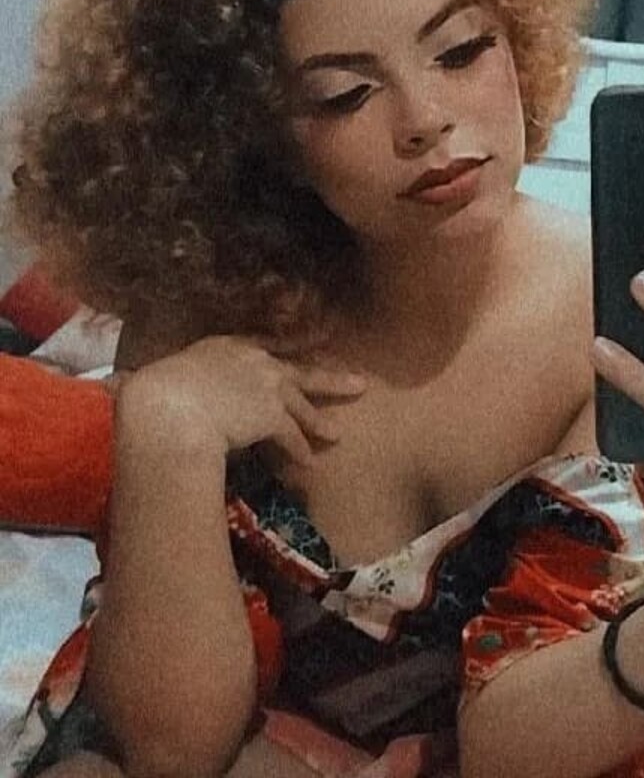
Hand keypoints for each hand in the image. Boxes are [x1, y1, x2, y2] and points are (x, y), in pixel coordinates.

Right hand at [116, 335, 366, 466]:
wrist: (168, 407)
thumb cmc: (150, 392)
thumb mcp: (153, 378)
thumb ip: (154, 381)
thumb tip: (114, 386)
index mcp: (223, 346)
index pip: (262, 346)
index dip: (282, 353)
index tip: (300, 354)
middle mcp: (253, 360)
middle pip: (299, 370)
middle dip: (330, 378)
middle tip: (359, 383)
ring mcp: (267, 385)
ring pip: (304, 404)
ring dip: (321, 422)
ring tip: (338, 433)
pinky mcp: (274, 414)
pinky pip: (292, 438)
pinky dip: (301, 453)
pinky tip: (311, 466)